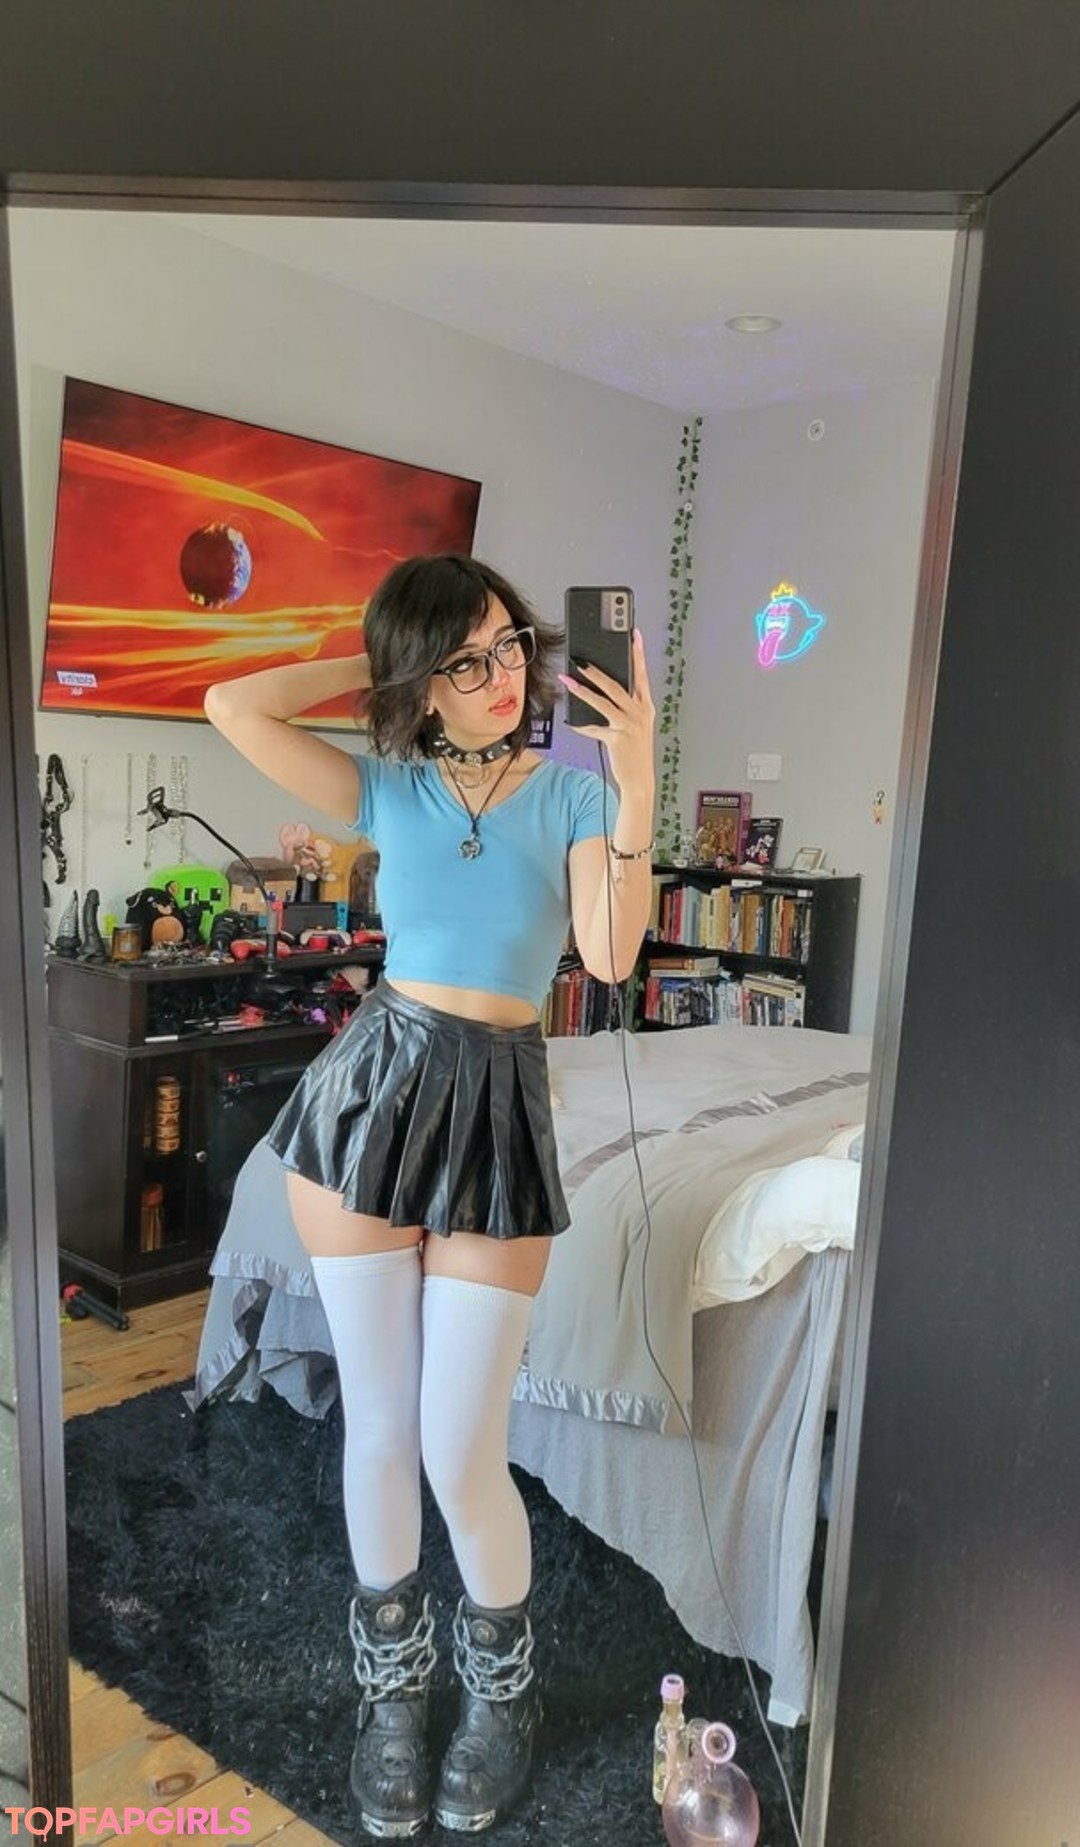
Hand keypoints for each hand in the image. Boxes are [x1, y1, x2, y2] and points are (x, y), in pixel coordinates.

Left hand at [560, 629, 655, 799]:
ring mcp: (629, 726)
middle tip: (580, 659)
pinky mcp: (617, 739)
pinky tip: (571, 721)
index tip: (633, 634)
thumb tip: (603, 689)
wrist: (639, 779)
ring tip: (568, 680)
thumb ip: (626, 706)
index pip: (641, 675)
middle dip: (597, 671)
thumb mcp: (636, 724)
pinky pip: (594, 728)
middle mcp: (640, 713)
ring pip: (603, 703)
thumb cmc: (635, 750)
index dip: (638, 653)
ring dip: (583, 691)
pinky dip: (581, 725)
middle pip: (616, 686)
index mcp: (645, 706)